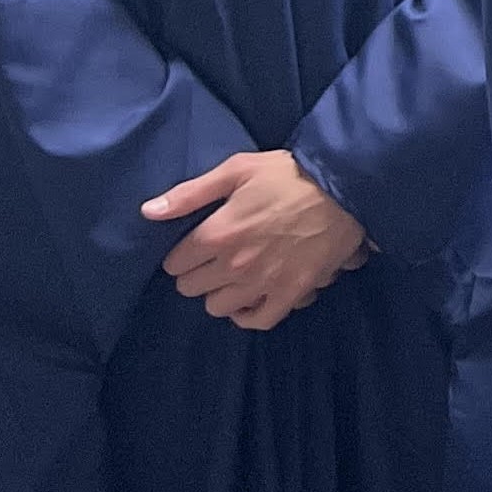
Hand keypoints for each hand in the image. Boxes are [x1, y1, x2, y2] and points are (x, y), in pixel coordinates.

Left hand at [147, 150, 370, 330]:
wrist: (344, 188)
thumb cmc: (288, 174)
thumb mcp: (236, 170)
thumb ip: (190, 193)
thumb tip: (148, 212)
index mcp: (216, 234)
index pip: (175, 263)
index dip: (180, 254)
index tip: (193, 246)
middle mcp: (234, 265)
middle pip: (192, 288)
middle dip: (196, 274)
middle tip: (211, 260)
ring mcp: (263, 283)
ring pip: (218, 307)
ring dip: (219, 294)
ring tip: (231, 279)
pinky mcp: (290, 293)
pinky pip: (258, 321)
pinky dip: (247, 316)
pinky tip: (247, 303)